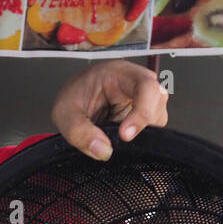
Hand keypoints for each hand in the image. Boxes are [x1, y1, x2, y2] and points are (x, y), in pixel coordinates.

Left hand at [51, 60, 169, 161]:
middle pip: (158, 101)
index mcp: (119, 73)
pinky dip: (140, 138)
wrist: (72, 101)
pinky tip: (122, 135)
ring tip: (115, 132)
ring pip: (158, 118)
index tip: (125, 135)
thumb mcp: (64, 114)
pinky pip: (153, 129)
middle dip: (142, 124)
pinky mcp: (145, 115)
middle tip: (120, 138)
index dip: (142, 112)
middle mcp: (136, 82)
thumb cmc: (72, 98)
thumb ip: (79, 132)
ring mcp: (144, 99)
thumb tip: (103, 150)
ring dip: (141, 132)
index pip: (145, 86)